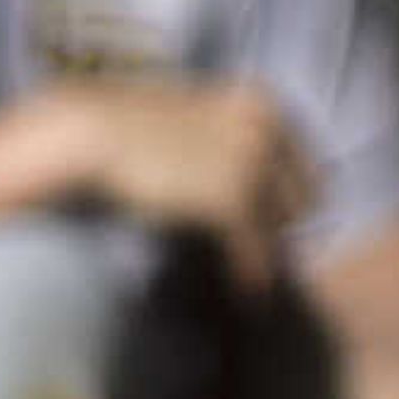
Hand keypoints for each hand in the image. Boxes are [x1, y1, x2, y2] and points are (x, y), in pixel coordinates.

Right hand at [48, 74, 316, 295]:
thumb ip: (233, 136)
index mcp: (262, 106)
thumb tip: (258, 174)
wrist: (91, 133)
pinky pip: (255, 248)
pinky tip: (247, 292)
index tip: (283, 222)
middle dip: (283, 222)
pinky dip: (251, 273)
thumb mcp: (198, 115)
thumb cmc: (134, 126)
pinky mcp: (229, 198)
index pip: (308, 162)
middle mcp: (266, 131)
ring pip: (280, 224)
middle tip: (265, 248)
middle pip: (302, 196)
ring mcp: (251, 163)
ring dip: (267, 248)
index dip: (293, 196)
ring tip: (254, 272)